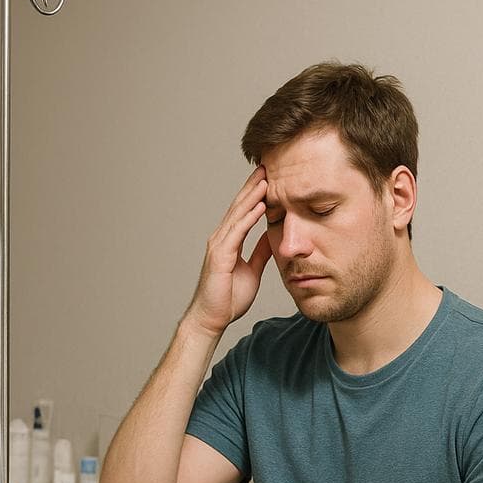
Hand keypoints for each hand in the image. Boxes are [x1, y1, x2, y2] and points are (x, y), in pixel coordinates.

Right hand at [184, 166, 272, 336]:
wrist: (212, 318)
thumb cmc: (228, 298)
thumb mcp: (252, 269)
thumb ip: (259, 252)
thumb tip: (271, 236)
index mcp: (229, 241)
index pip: (244, 211)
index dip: (256, 193)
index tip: (270, 176)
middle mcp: (222, 238)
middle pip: (240, 206)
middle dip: (254, 185)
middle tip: (268, 164)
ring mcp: (219, 245)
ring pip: (238, 214)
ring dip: (253, 195)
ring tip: (267, 177)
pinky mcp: (220, 255)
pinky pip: (237, 232)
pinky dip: (249, 217)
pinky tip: (261, 205)